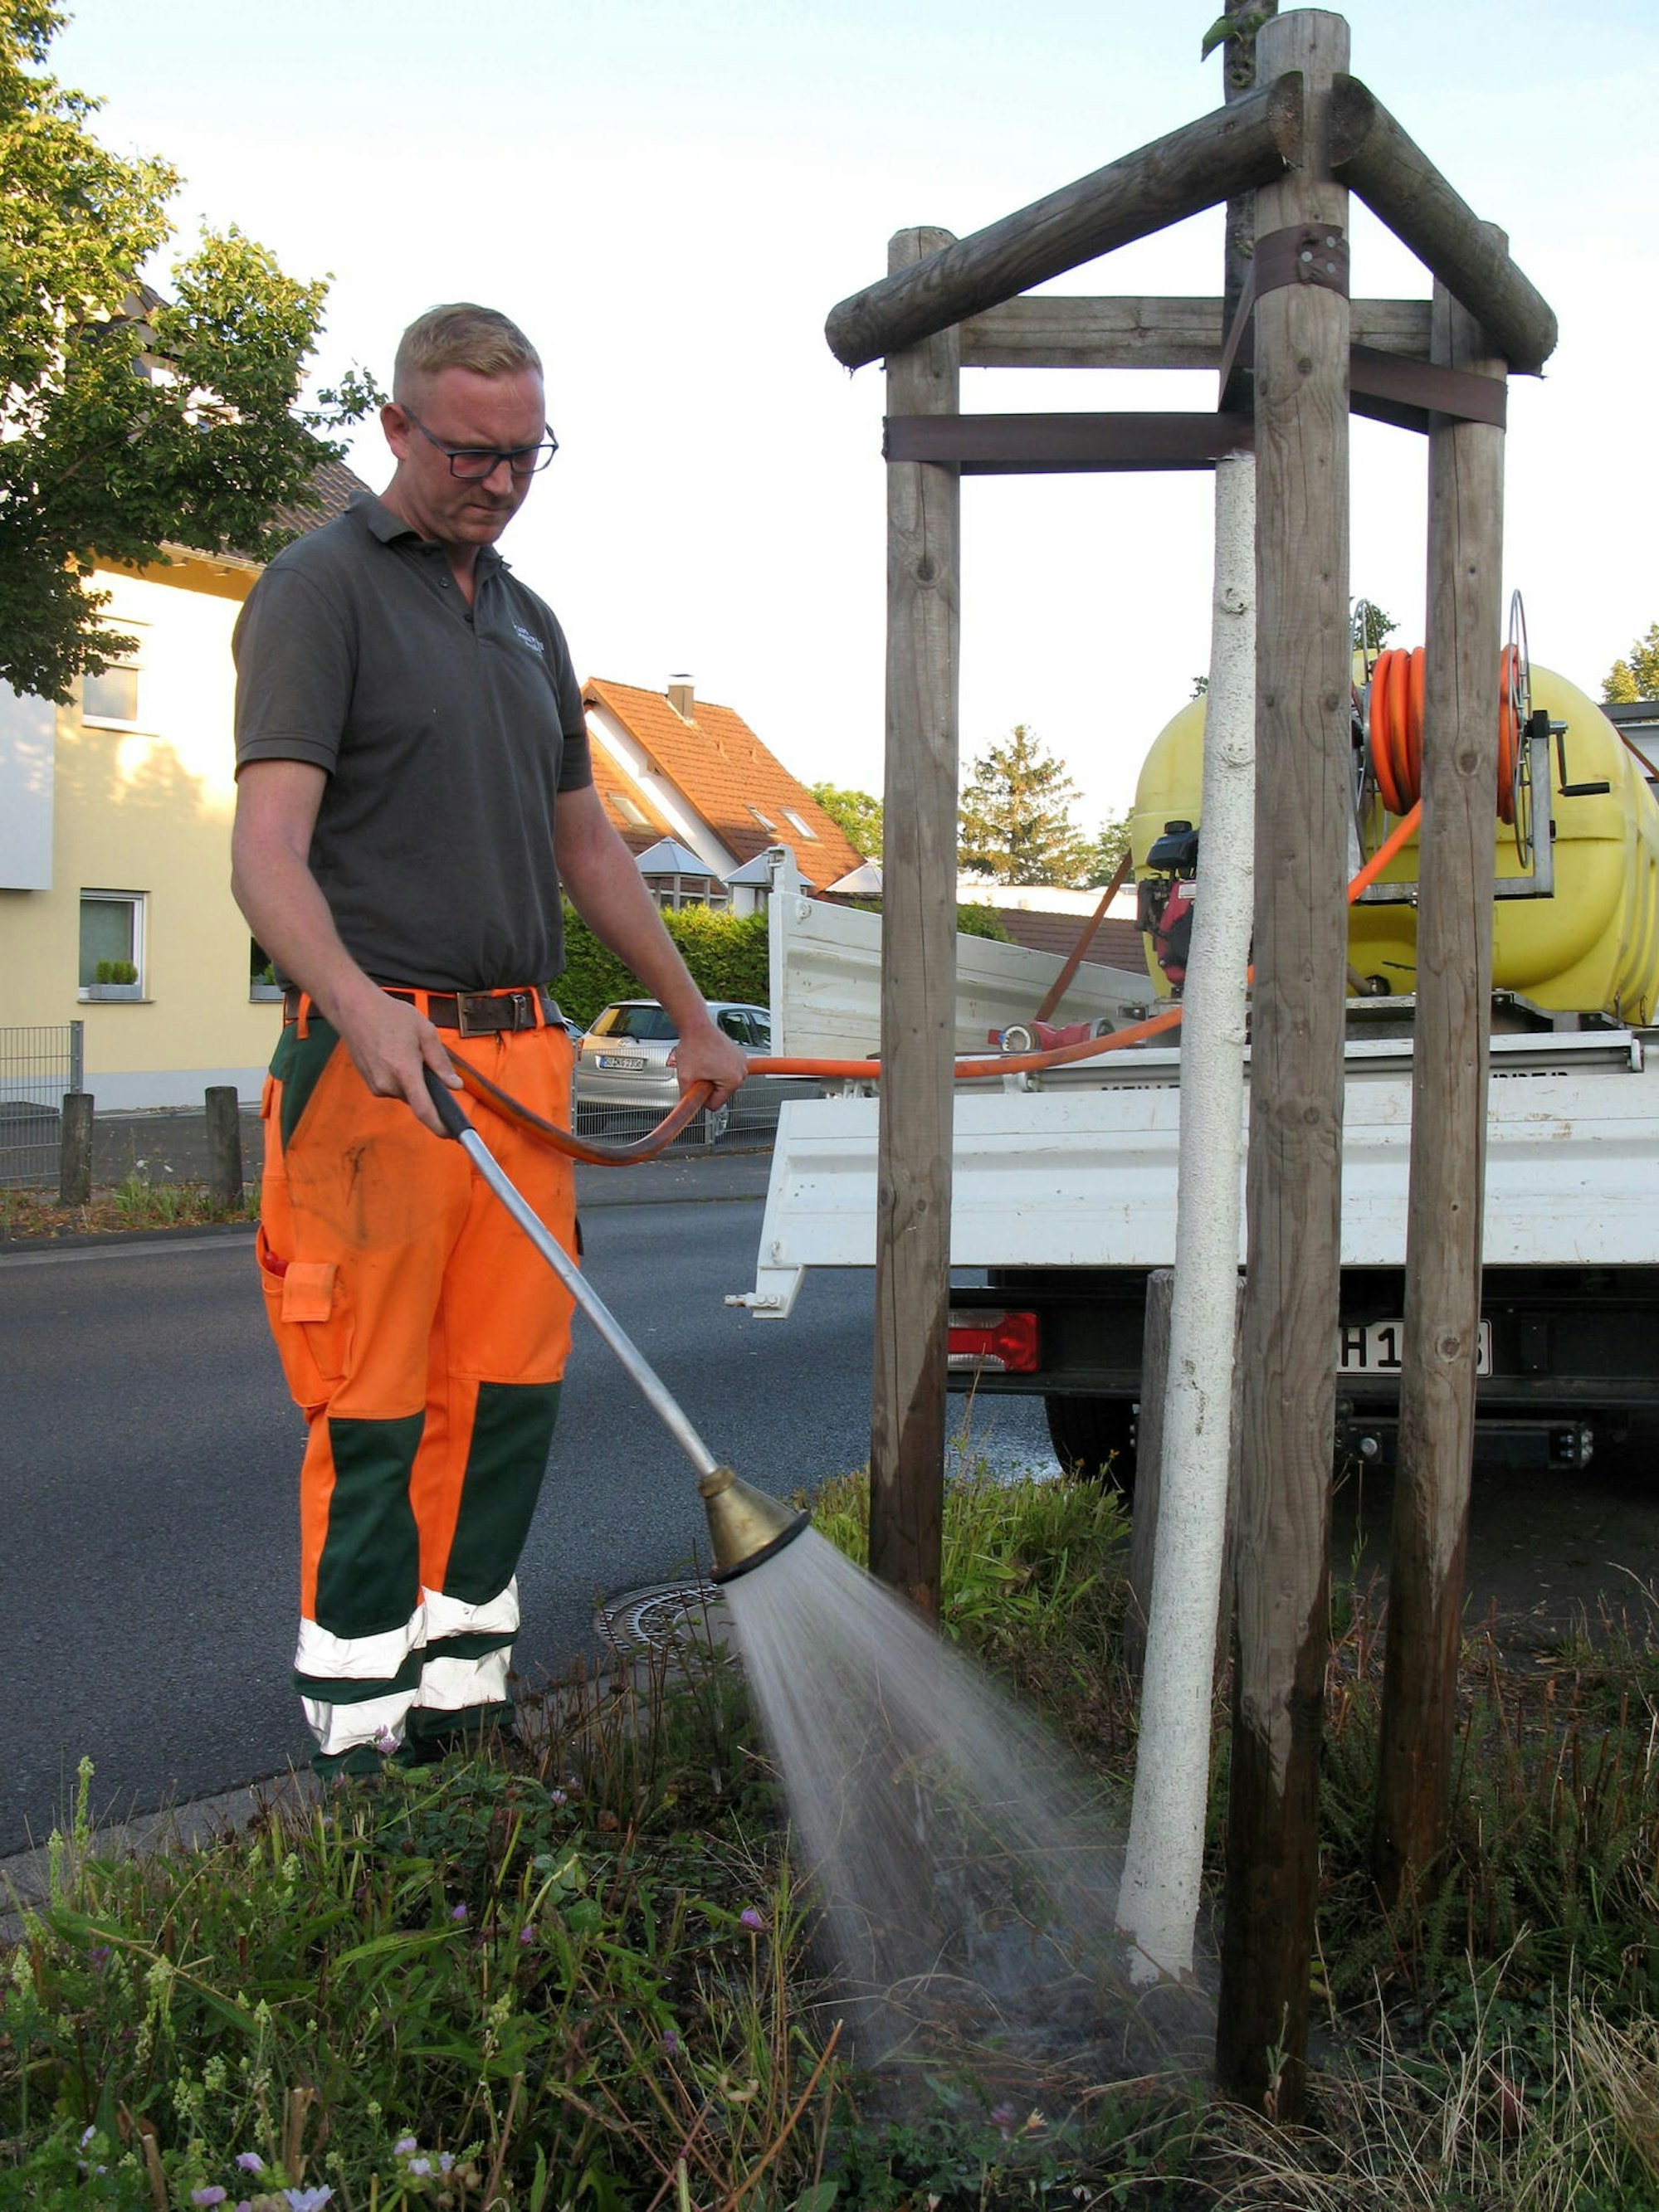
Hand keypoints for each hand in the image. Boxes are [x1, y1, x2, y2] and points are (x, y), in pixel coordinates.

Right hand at [331, 982, 458, 1135]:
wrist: (353, 1008)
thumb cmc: (390, 1015)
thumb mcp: (425, 1031)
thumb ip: (441, 1062)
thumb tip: (455, 1085)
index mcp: (405, 1071)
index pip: (424, 1109)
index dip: (440, 1125)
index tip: (452, 1134)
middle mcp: (388, 1083)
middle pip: (417, 1099)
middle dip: (427, 1087)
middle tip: (425, 1059)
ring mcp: (376, 1085)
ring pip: (406, 1093)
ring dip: (413, 1080)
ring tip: (406, 1051)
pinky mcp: (370, 1084)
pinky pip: (394, 1088)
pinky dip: (401, 1078)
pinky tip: (395, 1055)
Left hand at [667, 1017, 749, 1106]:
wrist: (697, 1026)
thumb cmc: (694, 1046)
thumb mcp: (685, 1078)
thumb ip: (686, 1098)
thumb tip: (686, 1110)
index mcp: (733, 1080)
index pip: (715, 1105)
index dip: (702, 1097)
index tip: (696, 1085)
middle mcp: (742, 1072)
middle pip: (721, 1094)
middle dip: (708, 1086)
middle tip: (700, 1071)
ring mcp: (742, 1063)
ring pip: (723, 1083)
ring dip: (712, 1077)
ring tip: (704, 1063)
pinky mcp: (739, 1056)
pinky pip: (726, 1071)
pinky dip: (717, 1068)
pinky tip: (709, 1058)